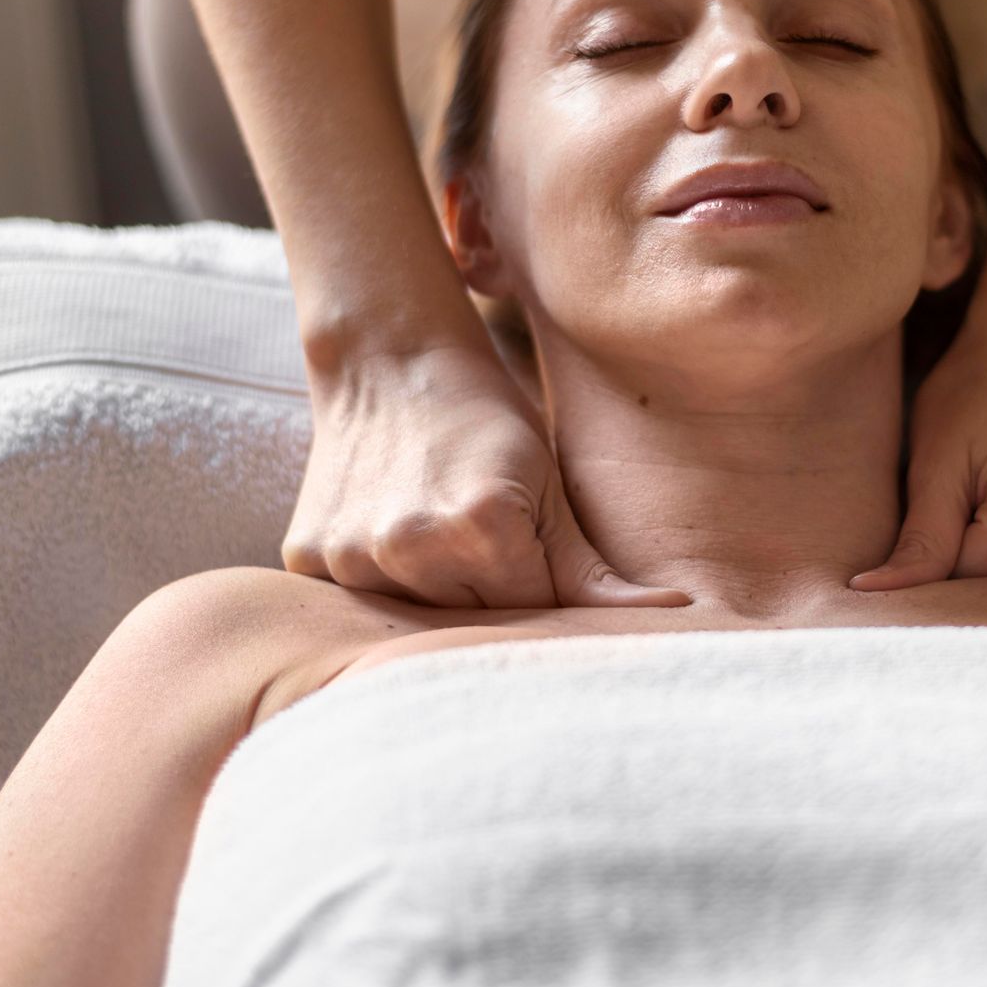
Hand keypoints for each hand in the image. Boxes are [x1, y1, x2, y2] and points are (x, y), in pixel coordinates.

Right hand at [282, 342, 691, 608]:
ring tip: (446, 543)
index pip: (533, 615)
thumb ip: (597, 572)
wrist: (390, 361)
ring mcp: (351, 557)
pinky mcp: (308, 557)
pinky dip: (388, 587)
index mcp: (480, 527)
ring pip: (418, 621)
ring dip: (440, 599)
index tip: (545, 574)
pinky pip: (364, 602)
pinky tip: (399, 541)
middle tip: (497, 556)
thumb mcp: (550, 487)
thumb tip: (678, 615)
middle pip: (475, 624)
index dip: (546, 600)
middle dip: (497, 603)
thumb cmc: (486, 421)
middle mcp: (409, 547)